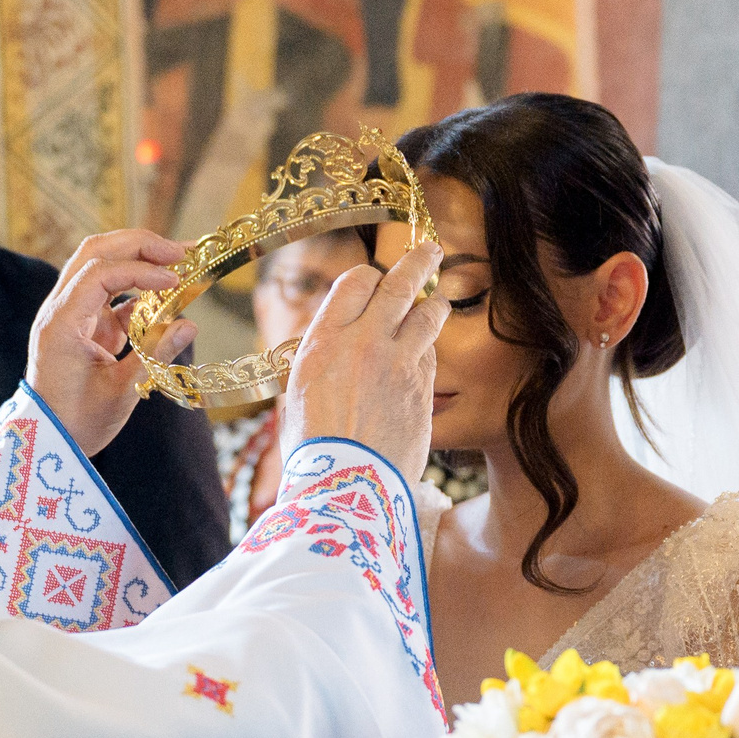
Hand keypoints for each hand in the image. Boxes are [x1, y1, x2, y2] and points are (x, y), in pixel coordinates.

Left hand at [24, 230, 195, 456]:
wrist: (48, 444)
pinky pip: (110, 297)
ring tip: (178, 264)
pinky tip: (167, 297)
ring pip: (101, 267)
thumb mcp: (120, 392)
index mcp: (62, 323)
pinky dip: (138, 292)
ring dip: (138, 260)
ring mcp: (71, 316)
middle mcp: (61, 310)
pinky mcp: (83, 327)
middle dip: (139, 245)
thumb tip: (190, 324)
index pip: (100, 273)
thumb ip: (154, 355)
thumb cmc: (76, 423)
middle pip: (96, 253)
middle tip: (181, 252)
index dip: (141, 270)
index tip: (175, 280)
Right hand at [281, 237, 445, 477]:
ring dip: (434, 303)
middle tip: (429, 250)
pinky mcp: (423, 388)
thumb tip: (336, 344)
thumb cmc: (312, 448)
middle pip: (399, 284)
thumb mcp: (300, 393)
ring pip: (428, 313)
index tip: (374, 280)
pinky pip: (430, 353)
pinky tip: (424, 352)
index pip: (356, 282)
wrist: (344, 487)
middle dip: (418, 261)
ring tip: (439, 298)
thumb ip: (323, 358)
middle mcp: (364, 341)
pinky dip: (428, 347)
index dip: (367, 278)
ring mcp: (399, 363)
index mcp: (325, 340)